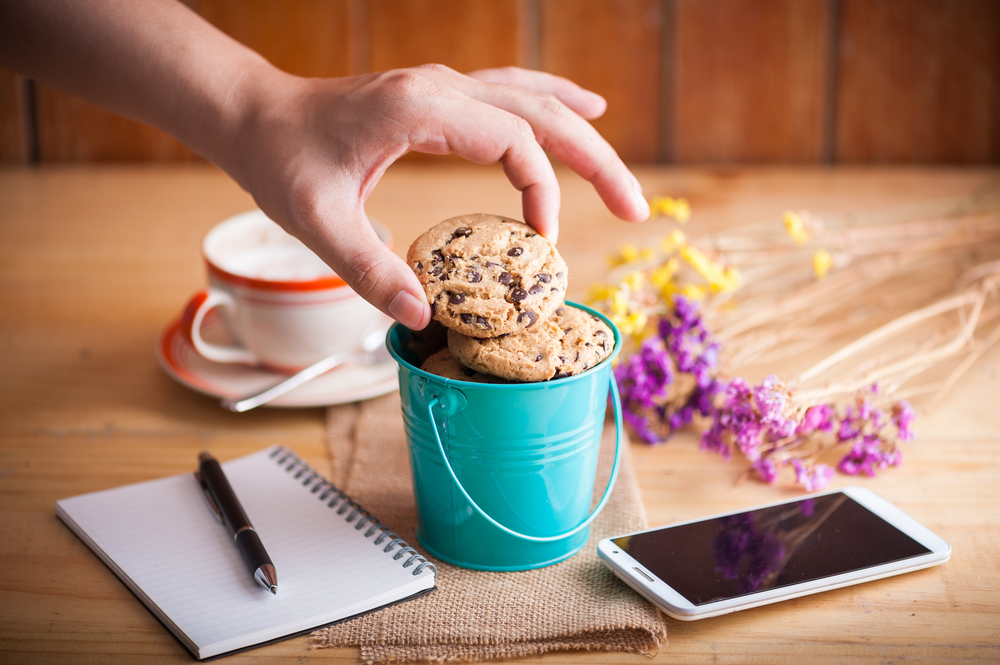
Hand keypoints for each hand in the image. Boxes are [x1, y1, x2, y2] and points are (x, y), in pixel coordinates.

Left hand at [225, 64, 649, 329]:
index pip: (512, 138)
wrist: (258, 117)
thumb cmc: (282, 161)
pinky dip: (554, 101)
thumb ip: (366, 268)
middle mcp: (441, 87)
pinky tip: (586, 108)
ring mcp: (444, 86)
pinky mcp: (441, 95)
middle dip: (596, 162)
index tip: (541, 241)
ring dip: (584, 137)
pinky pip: (513, 91)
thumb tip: (418, 318)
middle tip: (637, 209)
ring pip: (535, 100)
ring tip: (624, 179)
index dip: (541, 189)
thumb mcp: (316, 220)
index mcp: (418, 108)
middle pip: (542, 114)